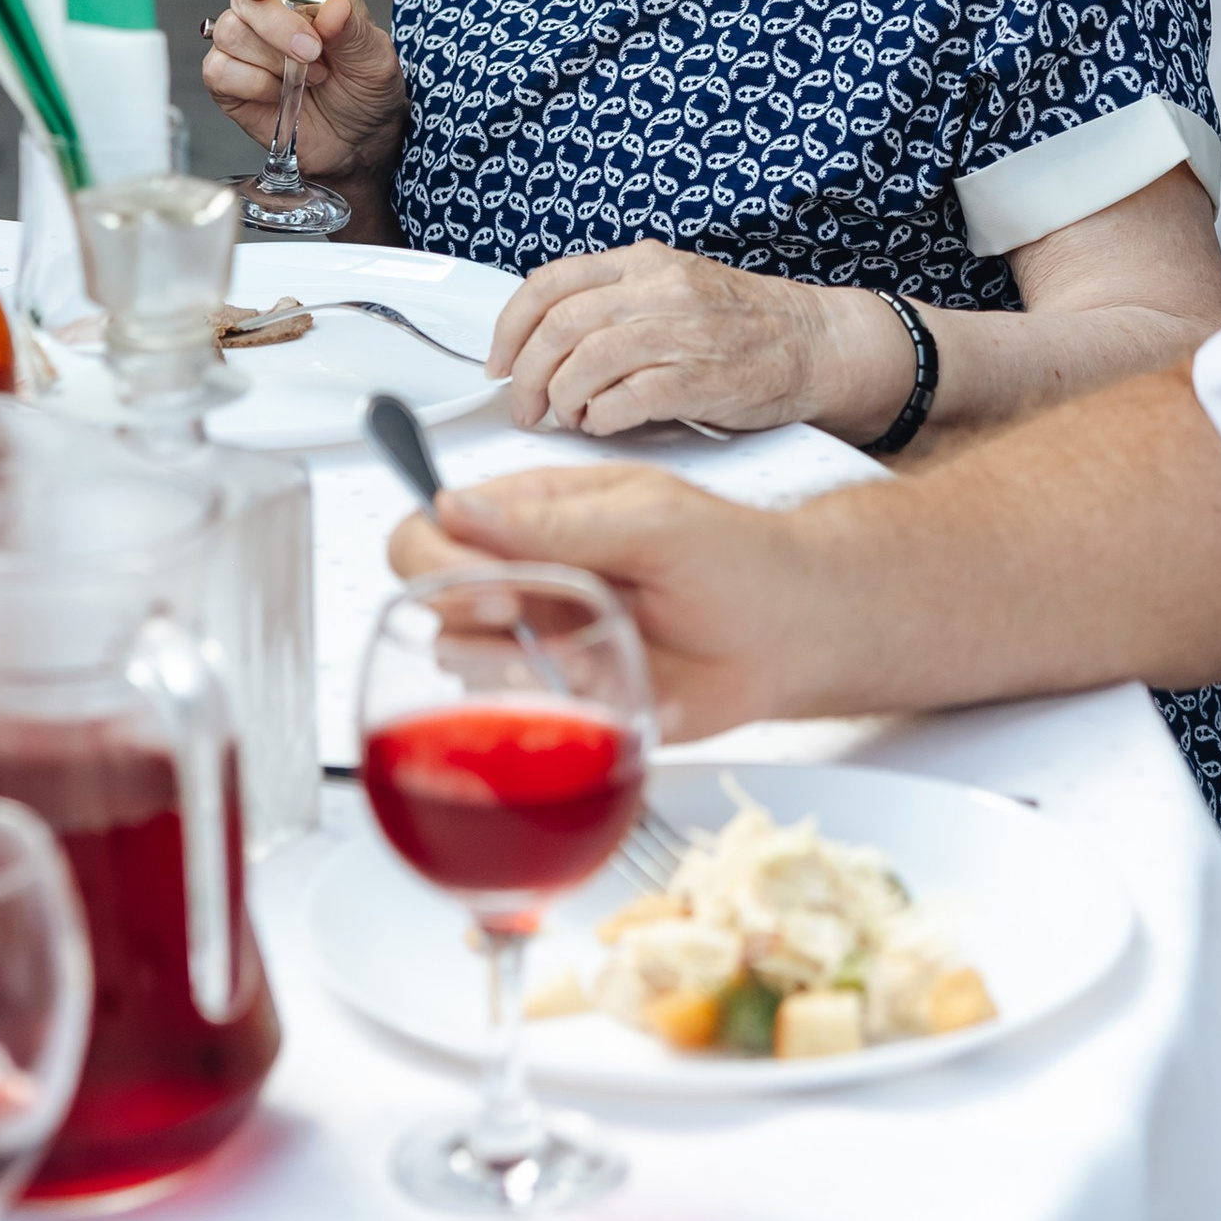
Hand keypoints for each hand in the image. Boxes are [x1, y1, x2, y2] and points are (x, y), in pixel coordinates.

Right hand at [198, 0, 406, 181]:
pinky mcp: (229, 81)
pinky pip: (219, 69)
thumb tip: (334, 6)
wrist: (359, 145)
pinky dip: (252, 84)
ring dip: (273, 59)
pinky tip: (279, 93)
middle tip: (314, 53)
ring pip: (230, 30)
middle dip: (278, 26)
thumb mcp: (376, 60)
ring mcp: (246, 45)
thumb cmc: (368, 92)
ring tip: (311, 77)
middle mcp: (269, 10)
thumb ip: (354, 32)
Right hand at [385, 465, 827, 742]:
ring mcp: (541, 638)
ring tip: (578, 658)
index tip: (493, 585)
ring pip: (463, 664)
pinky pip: (515, 714)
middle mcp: (527, 574)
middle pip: (430, 597)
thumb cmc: (736, 558)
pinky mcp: (564, 697)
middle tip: (522, 621)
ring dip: (509, 667)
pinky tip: (600, 688)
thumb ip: (556, 521)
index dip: (439, 559)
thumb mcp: (651, 521)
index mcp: (537, 513)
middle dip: (464, 618)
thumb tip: (460, 506)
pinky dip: (550, 708)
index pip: (435, 525)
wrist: (790, 637)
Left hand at [492, 242, 875, 437]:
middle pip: (557, 327)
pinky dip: (601, 418)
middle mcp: (657, 289)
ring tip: (567, 418)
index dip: (508, 328)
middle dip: (525, 376)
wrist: (816, 342)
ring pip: (584, 363)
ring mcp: (680, 332)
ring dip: (560, 401)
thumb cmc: (742, 324)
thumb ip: (613, 302)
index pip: (548, 283)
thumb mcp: (672, 287)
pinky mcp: (700, 378)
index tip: (498, 362)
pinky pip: (626, 400)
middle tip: (524, 406)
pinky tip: (603, 424)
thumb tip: (542, 342)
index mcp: (642, 262)